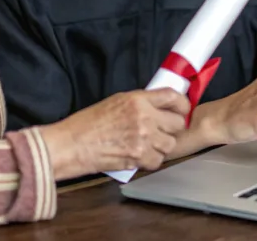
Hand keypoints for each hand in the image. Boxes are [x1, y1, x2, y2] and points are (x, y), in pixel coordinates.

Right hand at [38, 88, 189, 180]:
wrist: (73, 143)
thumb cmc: (89, 122)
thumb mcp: (116, 101)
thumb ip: (140, 103)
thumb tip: (160, 106)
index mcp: (138, 99)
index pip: (173, 96)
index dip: (182, 104)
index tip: (182, 110)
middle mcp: (144, 116)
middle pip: (177, 123)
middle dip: (171, 128)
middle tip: (161, 131)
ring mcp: (143, 138)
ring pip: (170, 144)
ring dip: (161, 146)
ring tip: (147, 144)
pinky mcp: (139, 157)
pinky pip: (158, 160)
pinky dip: (151, 160)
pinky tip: (139, 156)